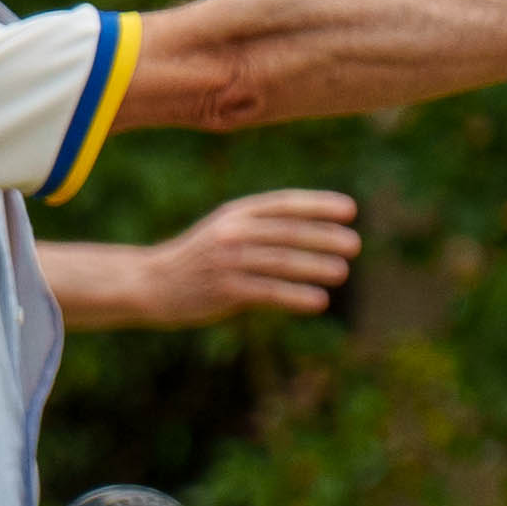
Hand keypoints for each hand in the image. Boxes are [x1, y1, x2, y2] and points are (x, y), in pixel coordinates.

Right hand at [141, 190, 358, 321]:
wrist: (151, 283)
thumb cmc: (200, 258)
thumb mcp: (227, 229)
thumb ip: (263, 227)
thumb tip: (320, 232)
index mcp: (237, 213)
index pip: (284, 204)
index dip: (319, 204)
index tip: (350, 210)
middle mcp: (232, 232)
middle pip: (287, 232)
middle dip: (324, 236)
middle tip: (355, 245)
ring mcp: (226, 261)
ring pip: (280, 261)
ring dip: (315, 266)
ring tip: (342, 273)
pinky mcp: (223, 290)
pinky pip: (267, 292)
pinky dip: (295, 296)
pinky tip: (318, 302)